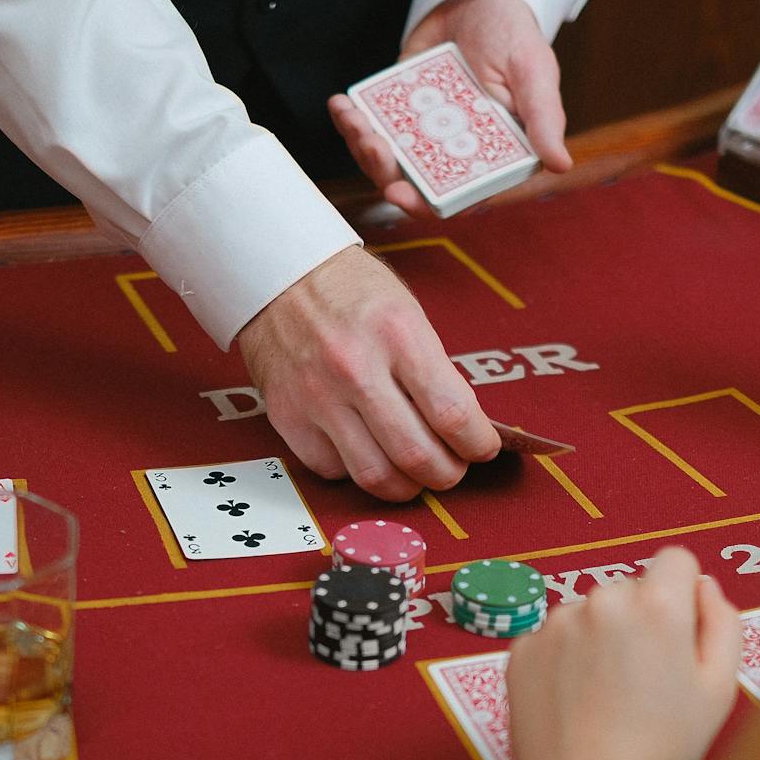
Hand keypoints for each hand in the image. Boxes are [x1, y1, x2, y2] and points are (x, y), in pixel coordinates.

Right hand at [237, 245, 499, 499]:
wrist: (277, 274)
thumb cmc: (348, 290)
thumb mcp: (406, 313)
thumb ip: (433, 370)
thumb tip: (463, 428)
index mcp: (396, 334)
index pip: (452, 414)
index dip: (477, 444)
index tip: (482, 447)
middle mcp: (355, 369)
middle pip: (416, 455)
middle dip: (447, 473)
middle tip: (453, 467)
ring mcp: (318, 398)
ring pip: (375, 476)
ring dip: (407, 485)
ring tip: (416, 473)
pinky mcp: (289, 418)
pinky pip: (334, 470)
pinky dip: (358, 471)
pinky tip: (369, 452)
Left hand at [326, 0, 570, 218]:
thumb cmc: (514, 35)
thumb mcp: (534, 73)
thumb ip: (543, 119)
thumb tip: (560, 164)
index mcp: (489, 156)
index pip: (454, 195)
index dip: (424, 203)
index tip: (397, 193)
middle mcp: (453, 152)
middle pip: (411, 182)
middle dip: (382, 170)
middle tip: (370, 144)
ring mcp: (421, 134)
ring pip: (384, 159)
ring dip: (361, 146)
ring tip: (353, 118)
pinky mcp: (396, 113)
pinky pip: (369, 127)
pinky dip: (349, 122)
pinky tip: (341, 105)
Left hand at [507, 549, 739, 759]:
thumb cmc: (663, 748)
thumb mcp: (720, 688)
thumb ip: (723, 622)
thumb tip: (704, 586)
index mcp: (656, 605)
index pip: (675, 561)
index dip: (682, 594)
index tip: (678, 632)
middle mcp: (600, 601)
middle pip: (629, 589)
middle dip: (639, 619)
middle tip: (642, 679)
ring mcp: (554, 624)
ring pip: (588, 614)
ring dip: (598, 639)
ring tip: (605, 698)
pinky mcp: (520, 649)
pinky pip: (552, 639)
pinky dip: (563, 661)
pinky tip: (574, 703)